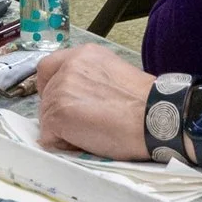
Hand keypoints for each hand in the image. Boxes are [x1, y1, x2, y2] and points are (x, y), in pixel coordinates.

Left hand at [34, 45, 153, 160]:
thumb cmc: (146, 105)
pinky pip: (49, 137)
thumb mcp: (115, 76)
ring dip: (64, 131)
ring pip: (47, 117)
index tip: (64, 103)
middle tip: (84, 125)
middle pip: (46, 95)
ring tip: (93, 135)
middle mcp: (68, 67)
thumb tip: (78, 99)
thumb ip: (91, 80)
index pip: (49, 67)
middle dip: (60, 113)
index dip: (52, 87)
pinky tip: (88, 143)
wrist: (155, 119)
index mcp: (84, 55)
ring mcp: (60, 90)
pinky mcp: (57, 114)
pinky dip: (64, 146)